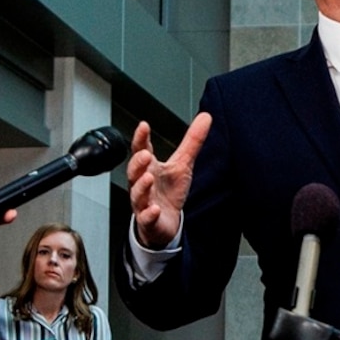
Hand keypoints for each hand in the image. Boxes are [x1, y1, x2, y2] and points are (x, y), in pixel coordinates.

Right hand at [128, 113, 211, 248]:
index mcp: (149, 167)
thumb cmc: (168, 192)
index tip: (143, 126)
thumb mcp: (183, 164)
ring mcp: (143, 203)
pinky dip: (149, 213)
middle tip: (145, 154)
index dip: (140, 138)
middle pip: (134, 171)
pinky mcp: (149, 221)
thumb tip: (206, 117)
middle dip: (137, 162)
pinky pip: (146, 217)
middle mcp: (142, 184)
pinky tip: (154, 209)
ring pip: (137, 194)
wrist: (164, 222)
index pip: (141, 149)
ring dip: (142, 186)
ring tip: (148, 177)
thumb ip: (192, 141)